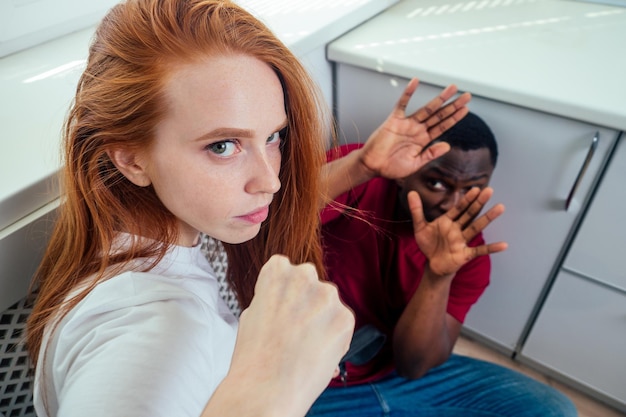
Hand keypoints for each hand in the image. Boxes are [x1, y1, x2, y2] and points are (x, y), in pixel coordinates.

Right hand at [226, 255, 353, 415]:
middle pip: (310, 282)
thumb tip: (290, 297)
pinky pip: (342, 323)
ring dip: (322, 318)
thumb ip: (274, 296)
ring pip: (328, 303)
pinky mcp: (346, 318)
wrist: (266, 389)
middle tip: (294, 329)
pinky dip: (335, 337)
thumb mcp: (253, 312)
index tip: (281, 308)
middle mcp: (304, 275)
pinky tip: (317, 352)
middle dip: (306, 301)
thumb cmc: (254, 355)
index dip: (284, 292)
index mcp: (277, 270)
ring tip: (304, 345)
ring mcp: (328, 296)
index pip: (286, 268)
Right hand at [360, 78, 470, 179]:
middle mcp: (417, 129)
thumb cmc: (391, 167)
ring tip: (452, 88)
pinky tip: (415, 82)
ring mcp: (407, 124)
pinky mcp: (394, 120)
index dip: (454, 118)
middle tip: (467, 96)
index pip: (442, 126)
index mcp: (423, 140)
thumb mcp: (415, 164)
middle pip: (439, 115)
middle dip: (453, 105)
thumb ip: (430, 154)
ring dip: (440, 99)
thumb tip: (447, 145)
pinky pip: (402, 104)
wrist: (373, 166)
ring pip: (427, 108)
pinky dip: (408, 93)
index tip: (465, 110)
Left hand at [408, 188, 507, 276]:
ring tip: (500, 207)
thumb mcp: (420, 227)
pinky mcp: (465, 254)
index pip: (459, 208)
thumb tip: (410, 192)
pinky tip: (504, 245)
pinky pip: (479, 250)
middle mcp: (458, 229)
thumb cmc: (429, 244)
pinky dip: (491, 248)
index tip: (476, 188)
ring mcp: (462, 241)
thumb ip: (416, 210)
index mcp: (448, 221)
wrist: (432, 264)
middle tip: (490, 190)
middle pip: (470, 214)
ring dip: (488, 218)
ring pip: (476, 228)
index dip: (467, 198)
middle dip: (479, 202)